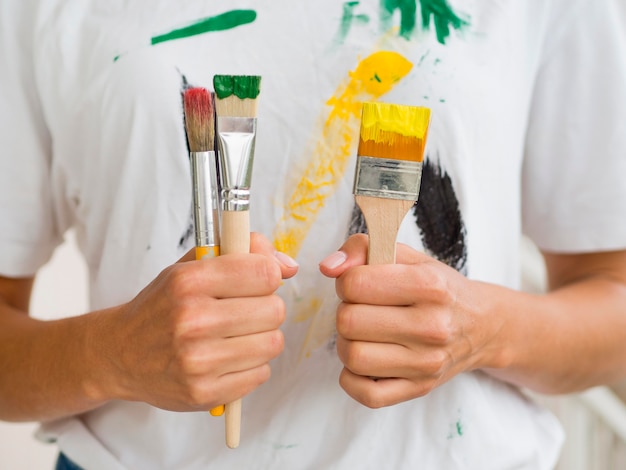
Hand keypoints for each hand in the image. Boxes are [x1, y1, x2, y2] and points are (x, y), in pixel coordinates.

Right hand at [92, 233, 297, 411]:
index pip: (264, 272)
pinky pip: (262, 373)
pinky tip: (228, 358)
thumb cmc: (163, 305)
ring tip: (236, 335)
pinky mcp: (204, 393)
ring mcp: (197, 361)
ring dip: (262, 337)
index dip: (268, 274)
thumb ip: (242, 252)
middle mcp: (192, 320)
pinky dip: (252, 365)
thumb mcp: (192, 266)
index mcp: (189, 281)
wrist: (120, 354)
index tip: (257, 280)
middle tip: (244, 310)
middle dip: (266, 307)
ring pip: (273, 342)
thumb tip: (289, 266)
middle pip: (275, 310)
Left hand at [319, 234, 504, 407]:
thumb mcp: (408, 256)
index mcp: (429, 286)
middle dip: (346, 311)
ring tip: (364, 333)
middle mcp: (432, 326)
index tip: (359, 283)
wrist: (483, 326)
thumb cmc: (439, 288)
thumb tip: (328, 267)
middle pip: (348, 321)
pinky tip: (367, 359)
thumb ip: (364, 249)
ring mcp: (427, 363)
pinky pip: (366, 394)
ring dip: (347, 343)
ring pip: (352, 357)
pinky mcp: (419, 389)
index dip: (346, 281)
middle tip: (362, 308)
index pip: (355, 284)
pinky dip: (353, 378)